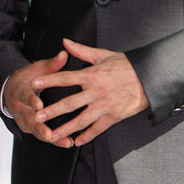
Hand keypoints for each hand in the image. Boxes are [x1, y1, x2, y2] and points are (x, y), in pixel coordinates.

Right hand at [3, 51, 74, 148]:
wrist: (11, 90)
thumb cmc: (27, 78)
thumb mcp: (37, 69)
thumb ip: (51, 64)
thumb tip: (64, 54)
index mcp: (20, 90)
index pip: (25, 95)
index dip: (31, 101)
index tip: (39, 105)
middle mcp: (20, 108)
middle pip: (28, 118)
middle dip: (38, 126)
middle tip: (48, 133)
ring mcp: (23, 119)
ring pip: (34, 130)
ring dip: (47, 136)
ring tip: (61, 141)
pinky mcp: (29, 127)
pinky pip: (40, 135)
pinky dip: (53, 140)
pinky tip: (67, 143)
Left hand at [31, 38, 148, 146]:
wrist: (148, 78)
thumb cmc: (125, 65)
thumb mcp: (103, 54)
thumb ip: (81, 50)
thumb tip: (65, 42)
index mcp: (91, 75)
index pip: (65, 78)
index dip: (49, 80)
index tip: (35, 84)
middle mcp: (95, 92)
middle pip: (69, 103)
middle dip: (52, 112)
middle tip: (37, 117)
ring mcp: (103, 106)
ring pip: (81, 120)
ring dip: (65, 129)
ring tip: (51, 136)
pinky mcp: (113, 116)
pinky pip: (97, 128)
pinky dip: (87, 136)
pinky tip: (77, 142)